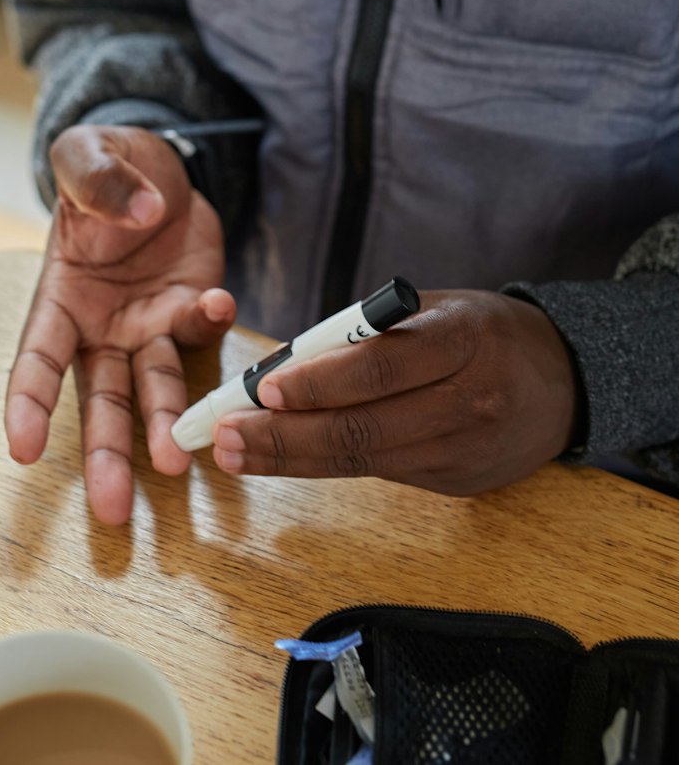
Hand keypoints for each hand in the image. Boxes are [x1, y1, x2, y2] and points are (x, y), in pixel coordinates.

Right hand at [5, 124, 233, 524]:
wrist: (161, 166)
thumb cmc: (106, 165)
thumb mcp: (86, 153)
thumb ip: (97, 178)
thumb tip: (136, 212)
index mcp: (59, 298)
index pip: (36, 358)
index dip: (27, 404)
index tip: (21, 450)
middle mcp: (102, 327)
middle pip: (99, 400)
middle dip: (104, 454)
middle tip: (112, 510)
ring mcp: (149, 326)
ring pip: (154, 388)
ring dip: (166, 424)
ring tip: (179, 462)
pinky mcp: (192, 313)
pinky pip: (202, 334)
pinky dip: (210, 325)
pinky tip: (218, 306)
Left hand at [211, 291, 580, 494]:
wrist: (565, 379)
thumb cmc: (484, 331)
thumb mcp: (437, 308)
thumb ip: (372, 331)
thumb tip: (291, 363)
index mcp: (464, 340)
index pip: (380, 368)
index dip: (319, 383)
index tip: (264, 390)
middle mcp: (469, 401)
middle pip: (363, 429)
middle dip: (284, 437)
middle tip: (226, 437)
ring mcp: (464, 450)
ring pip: (364, 461)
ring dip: (292, 460)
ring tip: (238, 454)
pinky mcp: (457, 482)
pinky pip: (382, 471)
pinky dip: (329, 463)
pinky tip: (286, 456)